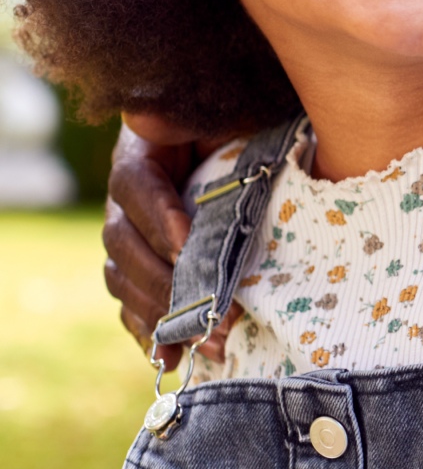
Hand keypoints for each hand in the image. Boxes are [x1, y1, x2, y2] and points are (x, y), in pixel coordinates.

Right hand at [103, 114, 234, 369]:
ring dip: (161, 314)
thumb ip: (188, 114)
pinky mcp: (148, 270)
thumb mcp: (225, 108)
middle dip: (164, 280)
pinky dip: (151, 334)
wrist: (252, 140)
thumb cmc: (243, 118)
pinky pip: (135, 306)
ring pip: (124, 280)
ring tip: (201, 338)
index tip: (186, 245)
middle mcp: (127, 199)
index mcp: (141, 153)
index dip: (157, 216)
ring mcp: (134, 238)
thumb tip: (148, 114)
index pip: (135, 185)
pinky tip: (171, 360)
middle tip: (205, 305)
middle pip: (123, 243)